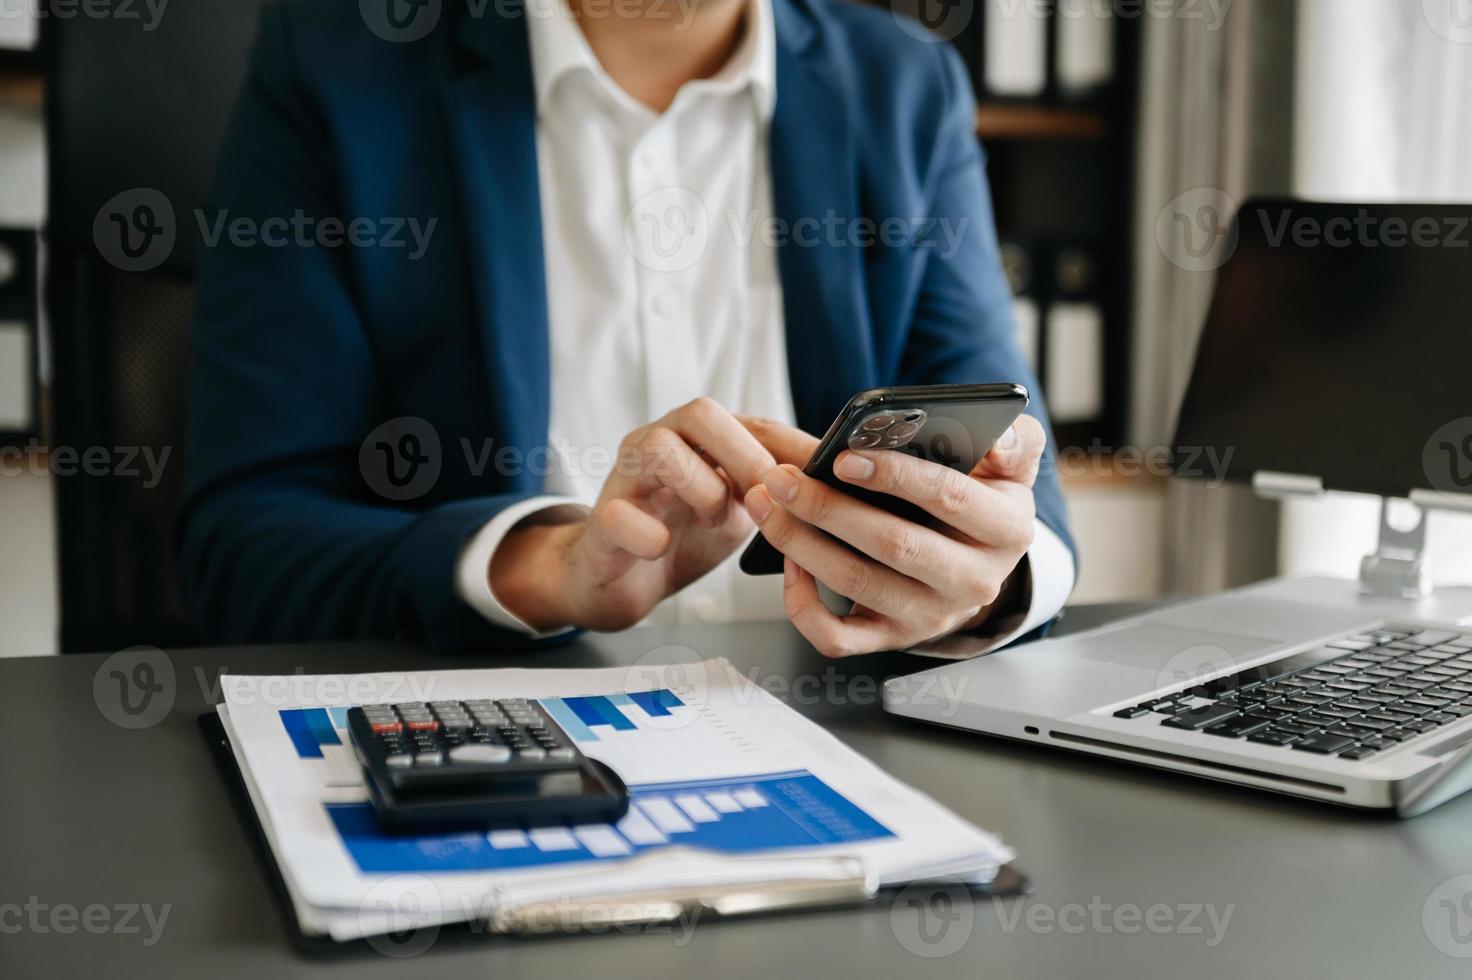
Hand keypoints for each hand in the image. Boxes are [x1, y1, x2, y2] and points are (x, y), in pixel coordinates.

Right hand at [490, 399, 811, 631]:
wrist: (618, 580)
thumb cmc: (682, 534)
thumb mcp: (739, 507)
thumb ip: (776, 491)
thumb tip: (842, 489)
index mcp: (699, 439)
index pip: (754, 422)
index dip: (795, 446)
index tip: (829, 475)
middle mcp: (659, 444)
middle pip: (701, 412)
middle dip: (747, 456)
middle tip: (772, 499)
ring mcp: (626, 479)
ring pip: (658, 448)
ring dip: (701, 488)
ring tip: (716, 522)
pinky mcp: (602, 522)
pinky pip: (619, 516)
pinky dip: (648, 534)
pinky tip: (662, 548)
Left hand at [743, 416, 1045, 657]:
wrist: (974, 561)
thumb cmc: (980, 498)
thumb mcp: (1012, 465)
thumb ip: (1014, 442)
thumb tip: (996, 440)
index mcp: (1007, 530)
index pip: (950, 497)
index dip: (895, 476)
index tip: (844, 457)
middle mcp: (974, 581)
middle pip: (894, 545)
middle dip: (829, 508)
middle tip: (782, 477)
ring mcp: (930, 616)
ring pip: (858, 584)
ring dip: (802, 542)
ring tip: (767, 503)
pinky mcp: (891, 638)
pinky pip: (838, 636)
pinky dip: (802, 603)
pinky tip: (788, 560)